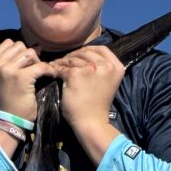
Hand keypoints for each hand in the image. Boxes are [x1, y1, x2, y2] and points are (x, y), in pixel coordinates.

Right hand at [0, 40, 49, 122]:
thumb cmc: (6, 99)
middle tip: (32, 69)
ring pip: (29, 52)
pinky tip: (50, 75)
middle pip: (19, 46)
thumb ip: (6, 61)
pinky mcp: (21, 77)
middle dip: (28, 56)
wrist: (9, 120)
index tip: (24, 63)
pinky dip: (48, 70)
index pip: (8, 43)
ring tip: (37, 74)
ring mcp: (7, 70)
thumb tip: (29, 46)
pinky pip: (40, 65)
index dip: (19, 51)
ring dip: (36, 62)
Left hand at [51, 46, 124, 162]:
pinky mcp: (76, 75)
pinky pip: (63, 68)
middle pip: (85, 52)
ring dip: (63, 62)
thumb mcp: (107, 81)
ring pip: (72, 59)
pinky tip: (54, 72)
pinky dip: (56, 69)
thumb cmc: (98, 105)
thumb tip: (85, 56)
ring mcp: (91, 69)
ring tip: (57, 65)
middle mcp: (105, 65)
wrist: (92, 122)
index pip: (101, 48)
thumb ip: (102, 68)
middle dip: (73, 56)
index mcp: (116, 66)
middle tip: (65, 61)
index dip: (88, 50)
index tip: (80, 55)